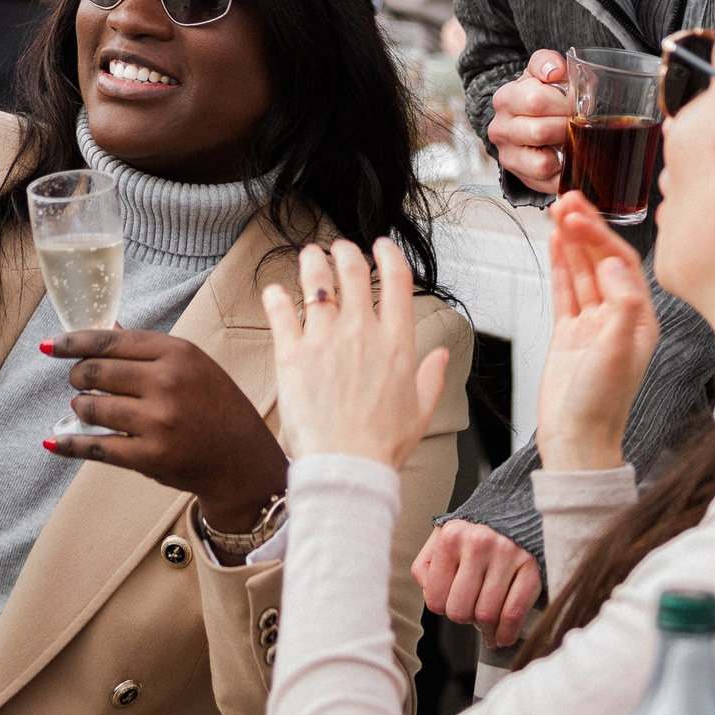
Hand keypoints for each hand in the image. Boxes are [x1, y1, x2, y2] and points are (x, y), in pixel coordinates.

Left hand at [43, 329, 287, 531]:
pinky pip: (96, 446)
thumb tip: (107, 328)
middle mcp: (167, 382)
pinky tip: (55, 440)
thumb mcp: (192, 364)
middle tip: (77, 381)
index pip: (110, 341)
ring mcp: (158, 421)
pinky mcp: (150, 456)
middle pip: (95, 371)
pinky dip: (70, 443)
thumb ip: (148, 349)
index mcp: (177, 352)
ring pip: (91, 407)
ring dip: (79, 408)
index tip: (48, 346)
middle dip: (77, 376)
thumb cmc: (215, 406)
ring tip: (85, 408)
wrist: (241, 459)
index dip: (72, 342)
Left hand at [260, 239, 449, 473]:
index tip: (381, 247)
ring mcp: (324, 340)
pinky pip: (280, 312)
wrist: (346, 468)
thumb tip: (440, 355)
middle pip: (353, 271)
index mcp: (396, 343)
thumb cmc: (382, 445)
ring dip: (312, 262)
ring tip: (309, 256)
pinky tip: (274, 292)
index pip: (397, 280)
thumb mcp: (421, 411)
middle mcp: (361, 333)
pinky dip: (276, 297)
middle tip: (338, 248)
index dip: (389, 255)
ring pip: (317, 283)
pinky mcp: (292, 354)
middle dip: (345, 252)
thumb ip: (432, 377)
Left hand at [412, 521, 541, 646]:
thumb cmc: (476, 530)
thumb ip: (426, 567)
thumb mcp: (443, 537)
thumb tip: (431, 596)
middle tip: (472, 612)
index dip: (443, 608)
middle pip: (460, 611)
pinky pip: (514, 613)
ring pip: (487, 615)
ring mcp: (507, 554)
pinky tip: (503, 635)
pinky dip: (507, 633)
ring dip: (487, 629)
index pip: (435, 599)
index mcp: (451, 536)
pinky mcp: (531, 565)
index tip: (453, 603)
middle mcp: (478, 543)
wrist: (517, 507)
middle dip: (465, 618)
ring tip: (488, 624)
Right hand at [487, 51, 571, 193]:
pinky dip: (563, 173)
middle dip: (567, 127)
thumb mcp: (540, 73)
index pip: (535, 100)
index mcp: (505, 99)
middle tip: (576, 122)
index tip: (574, 103)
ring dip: (565, 152)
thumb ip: (547, 62)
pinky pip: (548, 183)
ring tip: (571, 139)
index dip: (563, 103)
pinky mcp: (520, 177)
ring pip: (542, 163)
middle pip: (540, 132)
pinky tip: (566, 158)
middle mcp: (500, 129)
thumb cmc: (539, 95)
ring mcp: (508, 156)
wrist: (523, 120)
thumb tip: (554, 71)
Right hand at [534, 193, 656, 471]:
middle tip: (566, 201)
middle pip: (602, 261)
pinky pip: (565, 290)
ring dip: (571, 241)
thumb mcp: (618, 352)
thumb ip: (622, 305)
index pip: (622, 264)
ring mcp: (592, 324)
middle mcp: (619, 317)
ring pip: (582, 271)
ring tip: (557, 212)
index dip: (602, 235)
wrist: (575, 440)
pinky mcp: (569, 333)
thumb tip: (613, 262)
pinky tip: (555, 243)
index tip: (581, 214)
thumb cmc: (601, 406)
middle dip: (585, 229)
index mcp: (640, 320)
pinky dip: (560, 265)